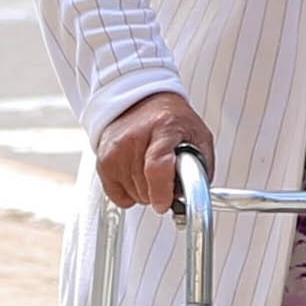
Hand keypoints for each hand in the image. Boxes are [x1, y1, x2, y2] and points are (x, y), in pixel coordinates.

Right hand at [96, 90, 214, 210]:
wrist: (142, 102)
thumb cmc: (173, 121)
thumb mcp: (199, 136)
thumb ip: (202, 168)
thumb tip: (196, 197)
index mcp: (164, 128)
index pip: (157, 167)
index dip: (162, 192)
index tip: (165, 203)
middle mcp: (135, 138)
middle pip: (146, 187)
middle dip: (162, 192)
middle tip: (168, 178)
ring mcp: (115, 149)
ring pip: (134, 195)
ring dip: (147, 192)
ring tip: (153, 172)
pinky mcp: (103, 161)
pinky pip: (118, 196)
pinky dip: (130, 194)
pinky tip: (138, 176)